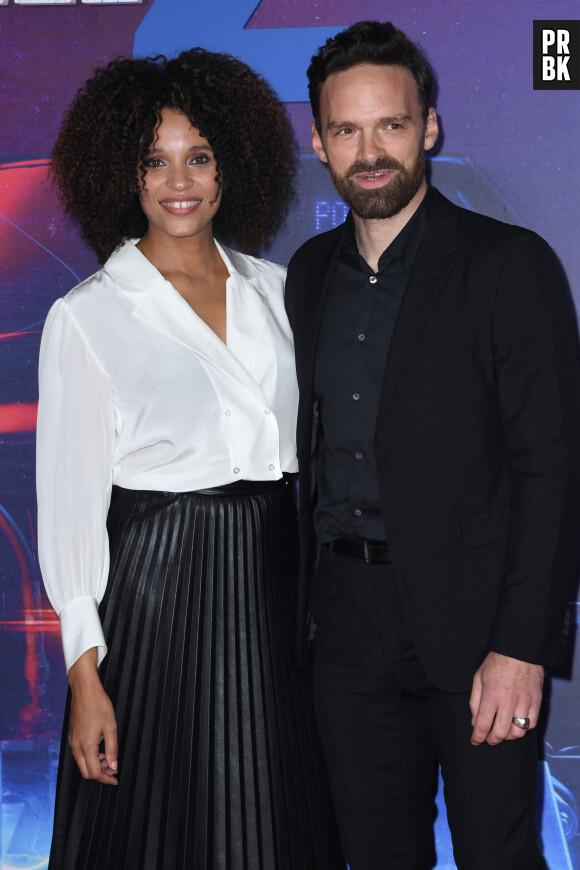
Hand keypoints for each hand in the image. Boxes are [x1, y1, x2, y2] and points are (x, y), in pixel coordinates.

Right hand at [68, 648, 118, 784]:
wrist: (84, 690)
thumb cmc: (99, 705)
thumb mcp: (111, 727)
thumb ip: (112, 749)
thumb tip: (113, 766)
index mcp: (87, 746)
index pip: (94, 772)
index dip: (106, 779)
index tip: (115, 778)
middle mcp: (76, 746)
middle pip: (85, 772)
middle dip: (100, 774)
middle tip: (113, 770)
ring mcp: (72, 741)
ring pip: (82, 763)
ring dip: (95, 764)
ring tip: (108, 757)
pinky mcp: (72, 736)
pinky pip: (79, 753)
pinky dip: (89, 756)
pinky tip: (100, 748)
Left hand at [469, 651, 542, 745]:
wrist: (519, 649)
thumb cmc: (496, 662)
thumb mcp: (478, 677)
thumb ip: (475, 701)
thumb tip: (474, 722)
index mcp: (491, 694)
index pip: (482, 724)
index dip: (477, 737)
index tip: (475, 741)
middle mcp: (508, 700)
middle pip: (500, 733)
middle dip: (492, 740)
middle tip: (488, 738)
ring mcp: (524, 702)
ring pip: (518, 732)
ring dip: (508, 736)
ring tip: (503, 731)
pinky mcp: (536, 701)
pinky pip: (532, 724)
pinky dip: (524, 728)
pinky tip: (516, 724)